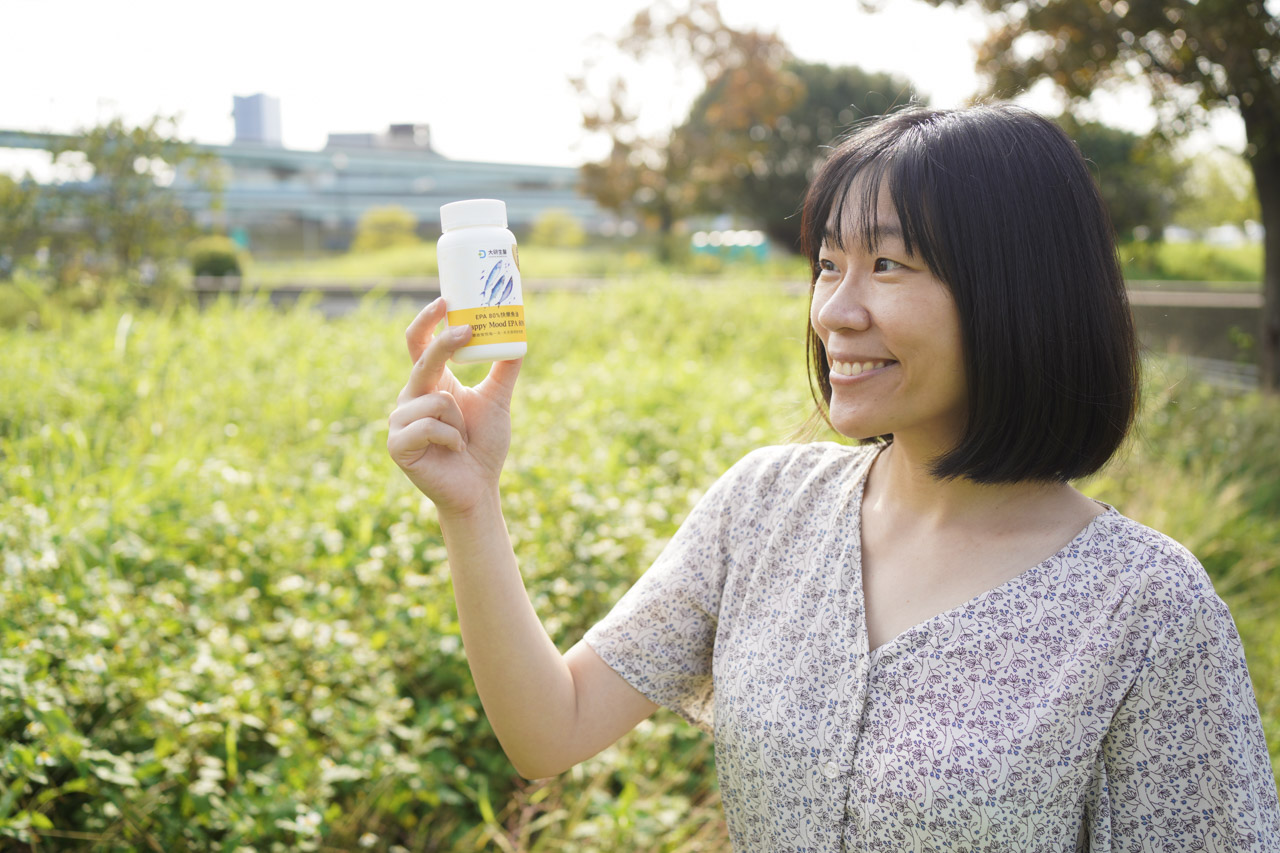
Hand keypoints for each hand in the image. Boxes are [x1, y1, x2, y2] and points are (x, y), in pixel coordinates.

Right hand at [387, 298, 521, 515]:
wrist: (478, 488)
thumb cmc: (483, 446)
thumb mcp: (497, 400)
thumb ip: (504, 369)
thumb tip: (520, 335)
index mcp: (429, 383)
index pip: (419, 343)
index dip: (427, 320)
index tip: (445, 300)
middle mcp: (410, 397)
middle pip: (423, 361)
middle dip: (445, 344)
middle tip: (467, 330)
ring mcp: (399, 421)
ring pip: (436, 400)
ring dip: (459, 420)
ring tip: (461, 438)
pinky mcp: (397, 444)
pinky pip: (430, 426)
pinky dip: (451, 438)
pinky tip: (453, 450)